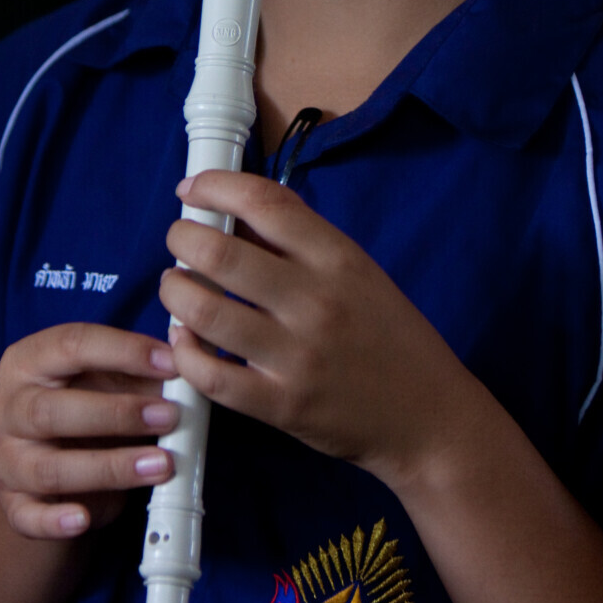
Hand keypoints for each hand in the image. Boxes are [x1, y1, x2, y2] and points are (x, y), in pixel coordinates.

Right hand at [0, 323, 177, 538]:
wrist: (44, 458)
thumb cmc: (80, 404)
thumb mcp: (105, 380)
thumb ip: (138, 375)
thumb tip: (187, 371)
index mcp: (28, 361)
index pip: (71, 345)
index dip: (124, 351)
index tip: (171, 364)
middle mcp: (6, 408)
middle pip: (50, 410)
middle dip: (116, 414)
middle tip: (169, 417)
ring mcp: (4, 459)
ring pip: (47, 468)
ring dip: (109, 468)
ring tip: (160, 465)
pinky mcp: (10, 503)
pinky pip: (28, 516)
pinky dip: (55, 521)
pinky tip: (84, 519)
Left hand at [161, 171, 477, 488]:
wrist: (428, 416)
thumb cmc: (389, 337)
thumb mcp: (357, 272)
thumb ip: (300, 242)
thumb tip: (234, 214)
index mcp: (338, 258)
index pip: (265, 202)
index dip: (215, 186)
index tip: (191, 190)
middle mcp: (316, 301)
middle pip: (220, 253)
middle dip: (181, 238)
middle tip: (179, 241)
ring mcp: (297, 356)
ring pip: (204, 311)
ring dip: (174, 292)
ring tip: (177, 287)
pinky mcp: (281, 405)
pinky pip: (210, 376)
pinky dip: (185, 353)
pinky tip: (185, 340)